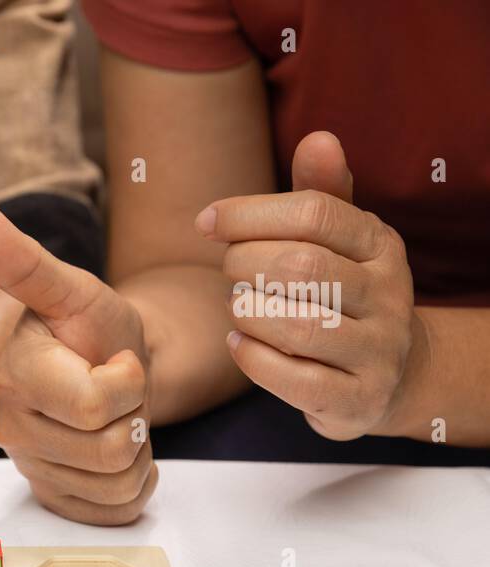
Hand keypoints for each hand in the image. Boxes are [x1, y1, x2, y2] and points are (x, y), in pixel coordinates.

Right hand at [0, 203, 157, 524]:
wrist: (114, 367)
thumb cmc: (94, 328)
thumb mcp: (74, 290)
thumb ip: (24, 261)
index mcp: (13, 375)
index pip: (94, 403)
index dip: (127, 383)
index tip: (117, 359)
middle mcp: (10, 426)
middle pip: (109, 450)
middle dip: (134, 417)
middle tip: (119, 392)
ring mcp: (30, 467)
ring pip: (116, 483)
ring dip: (137, 450)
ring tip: (117, 418)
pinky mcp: (54, 498)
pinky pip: (114, 511)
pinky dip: (134, 485)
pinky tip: (116, 450)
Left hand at [201, 131, 420, 439]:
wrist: (387, 376)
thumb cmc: (343, 295)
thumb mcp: (340, 241)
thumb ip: (322, 193)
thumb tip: (318, 137)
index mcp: (381, 244)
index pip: (314, 213)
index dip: (249, 213)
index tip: (206, 221)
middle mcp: (390, 295)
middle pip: (300, 266)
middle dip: (243, 264)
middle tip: (228, 270)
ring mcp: (378, 350)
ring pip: (298, 325)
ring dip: (247, 313)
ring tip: (239, 306)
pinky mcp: (356, 399)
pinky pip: (293, 378)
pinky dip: (252, 358)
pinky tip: (239, 343)